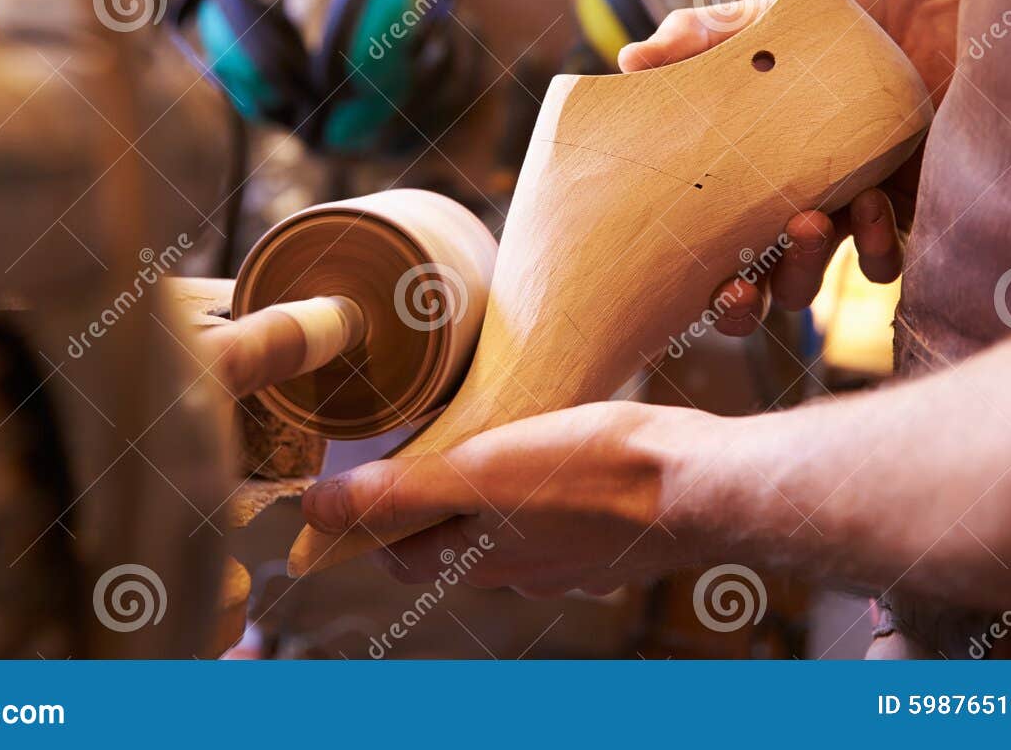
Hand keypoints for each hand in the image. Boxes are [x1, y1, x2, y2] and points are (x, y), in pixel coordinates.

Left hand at [302, 402, 722, 596]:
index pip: (401, 553)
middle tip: (420, 447)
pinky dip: (544, 492)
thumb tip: (314, 511)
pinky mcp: (613, 533)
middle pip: (452, 543)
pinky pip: (561, 517)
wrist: (695, 483)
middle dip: (429, 505)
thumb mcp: (478, 473)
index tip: (363, 478)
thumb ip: (397, 494)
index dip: (373, 520)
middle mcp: (522, 570)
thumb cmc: (592, 474)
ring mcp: (571, 556)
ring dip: (489, 496)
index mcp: (479, 559)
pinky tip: (559, 454)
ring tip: (489, 441)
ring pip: (509, 530)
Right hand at [618, 0, 964, 331]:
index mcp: (742, 184)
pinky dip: (874, 246)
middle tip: (738, 283)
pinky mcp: (898, 212)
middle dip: (740, 305)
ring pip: (806, 284)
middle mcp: (785, 212)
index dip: (695, 291)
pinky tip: (872, 201)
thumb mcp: (755, 27)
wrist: (923, 9)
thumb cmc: (828, 27)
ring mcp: (838, 220)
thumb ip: (696, 39)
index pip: (705, 257)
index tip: (695, 283)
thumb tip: (631, 59)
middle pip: (750, 292)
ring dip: (799, 269)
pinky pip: (881, 262)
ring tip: (807, 222)